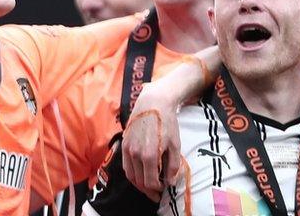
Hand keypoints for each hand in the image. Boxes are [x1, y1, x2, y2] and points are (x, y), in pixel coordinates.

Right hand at [121, 86, 181, 201]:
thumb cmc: (167, 124)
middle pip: (139, 181)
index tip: (164, 190)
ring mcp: (127, 149)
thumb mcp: (175, 145)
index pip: (151, 182)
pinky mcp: (124, 144)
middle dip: (148, 190)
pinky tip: (139, 174)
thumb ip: (173, 166)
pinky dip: (131, 173)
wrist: (152, 104)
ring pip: (130, 175)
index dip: (157, 190)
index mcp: (150, 156)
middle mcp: (135, 154)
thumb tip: (170, 181)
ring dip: (138, 184)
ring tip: (147, 187)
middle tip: (156, 194)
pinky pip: (125, 165)